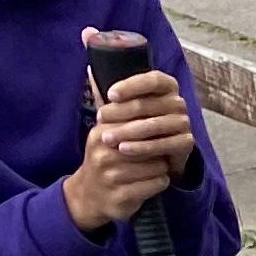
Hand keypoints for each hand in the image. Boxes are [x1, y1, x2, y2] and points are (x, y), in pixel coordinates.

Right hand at [63, 59, 192, 231]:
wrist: (90, 196)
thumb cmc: (103, 157)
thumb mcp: (102, 128)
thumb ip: (103, 97)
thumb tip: (93, 58)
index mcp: (101, 132)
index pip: (135, 119)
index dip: (151, 120)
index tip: (160, 121)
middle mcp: (103, 152)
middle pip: (148, 141)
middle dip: (159, 142)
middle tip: (165, 143)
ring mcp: (111, 176)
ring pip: (154, 163)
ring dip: (161, 162)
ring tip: (157, 162)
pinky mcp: (122, 197)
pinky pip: (156, 184)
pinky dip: (161, 181)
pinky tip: (156, 179)